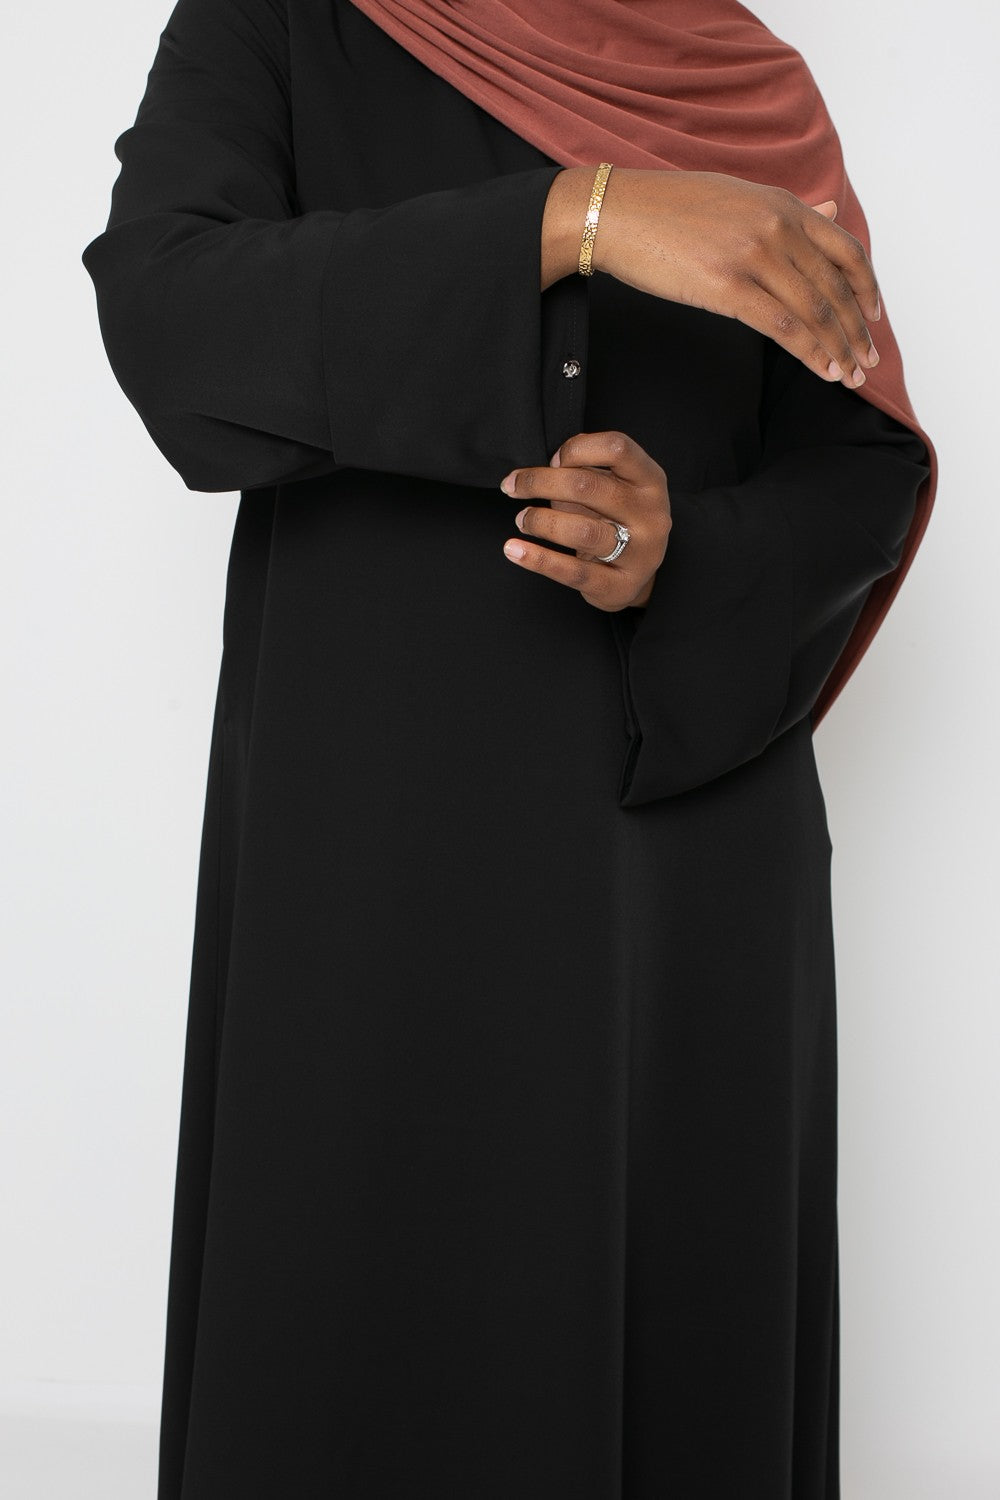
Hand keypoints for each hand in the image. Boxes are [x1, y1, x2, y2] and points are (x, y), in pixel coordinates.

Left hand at [500, 430, 670, 611]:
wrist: (637, 574)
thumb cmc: (617, 520)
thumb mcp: (612, 487)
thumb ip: (586, 471)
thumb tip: (549, 464)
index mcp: (651, 480)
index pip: (616, 448)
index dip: (576, 449)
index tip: (552, 461)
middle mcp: (651, 514)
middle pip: (589, 486)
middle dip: (541, 482)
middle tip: (514, 486)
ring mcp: (639, 553)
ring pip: (581, 530)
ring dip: (540, 521)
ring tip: (522, 519)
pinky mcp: (619, 586)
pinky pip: (573, 572)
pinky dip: (538, 559)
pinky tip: (514, 550)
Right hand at [593, 167, 880, 389]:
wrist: (615, 213)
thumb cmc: (668, 210)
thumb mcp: (739, 196)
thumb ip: (787, 210)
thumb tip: (829, 208)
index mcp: (782, 204)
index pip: (845, 250)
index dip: (867, 288)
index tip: (874, 317)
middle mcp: (777, 226)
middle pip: (835, 287)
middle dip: (857, 331)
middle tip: (869, 361)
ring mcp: (753, 255)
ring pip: (815, 311)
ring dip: (838, 349)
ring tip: (850, 376)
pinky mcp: (727, 286)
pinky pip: (783, 327)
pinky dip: (809, 354)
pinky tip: (823, 371)